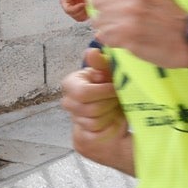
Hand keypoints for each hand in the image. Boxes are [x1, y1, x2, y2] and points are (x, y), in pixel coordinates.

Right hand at [57, 0, 88, 22]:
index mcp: (64, 1)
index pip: (68, 10)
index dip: (76, 9)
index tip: (84, 4)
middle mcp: (69, 8)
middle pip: (75, 16)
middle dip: (83, 11)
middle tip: (90, 4)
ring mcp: (77, 11)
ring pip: (81, 18)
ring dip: (87, 12)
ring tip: (91, 4)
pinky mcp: (84, 13)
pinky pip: (86, 17)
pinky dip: (91, 13)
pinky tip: (93, 6)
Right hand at [62, 48, 132, 172]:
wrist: (117, 113)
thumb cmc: (112, 90)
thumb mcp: (111, 74)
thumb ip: (102, 64)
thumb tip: (91, 52)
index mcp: (72, 83)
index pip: (80, 91)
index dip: (102, 91)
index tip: (116, 88)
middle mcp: (69, 102)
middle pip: (89, 108)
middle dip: (108, 103)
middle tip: (119, 98)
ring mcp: (75, 119)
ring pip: (93, 120)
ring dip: (110, 113)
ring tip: (117, 107)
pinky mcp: (82, 135)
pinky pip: (96, 132)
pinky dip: (109, 125)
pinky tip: (114, 119)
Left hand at [90, 0, 187, 68]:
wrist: (185, 37)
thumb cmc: (166, 10)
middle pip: (96, 0)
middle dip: (108, 10)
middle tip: (128, 15)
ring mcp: (130, 14)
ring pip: (98, 19)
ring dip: (110, 26)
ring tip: (129, 26)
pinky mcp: (127, 35)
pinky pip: (103, 35)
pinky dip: (112, 40)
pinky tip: (128, 37)